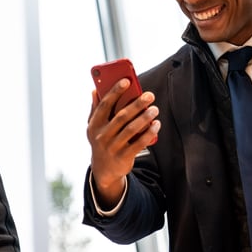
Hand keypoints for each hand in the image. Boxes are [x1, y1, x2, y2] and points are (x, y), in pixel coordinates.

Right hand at [86, 78, 160, 207]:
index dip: (115, 92)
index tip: (127, 81)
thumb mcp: (94, 127)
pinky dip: (148, 133)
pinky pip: (138, 143)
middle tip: (149, 95)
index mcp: (94, 125)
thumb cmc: (102, 141)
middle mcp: (101, 136)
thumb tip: (94, 89)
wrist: (103, 170)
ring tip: (155, 109)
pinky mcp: (123, 157)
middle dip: (136, 104)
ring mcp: (112, 148)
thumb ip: (95, 108)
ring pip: (131, 130)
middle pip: (121, 117)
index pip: (104, 105)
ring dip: (145, 118)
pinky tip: (156, 124)